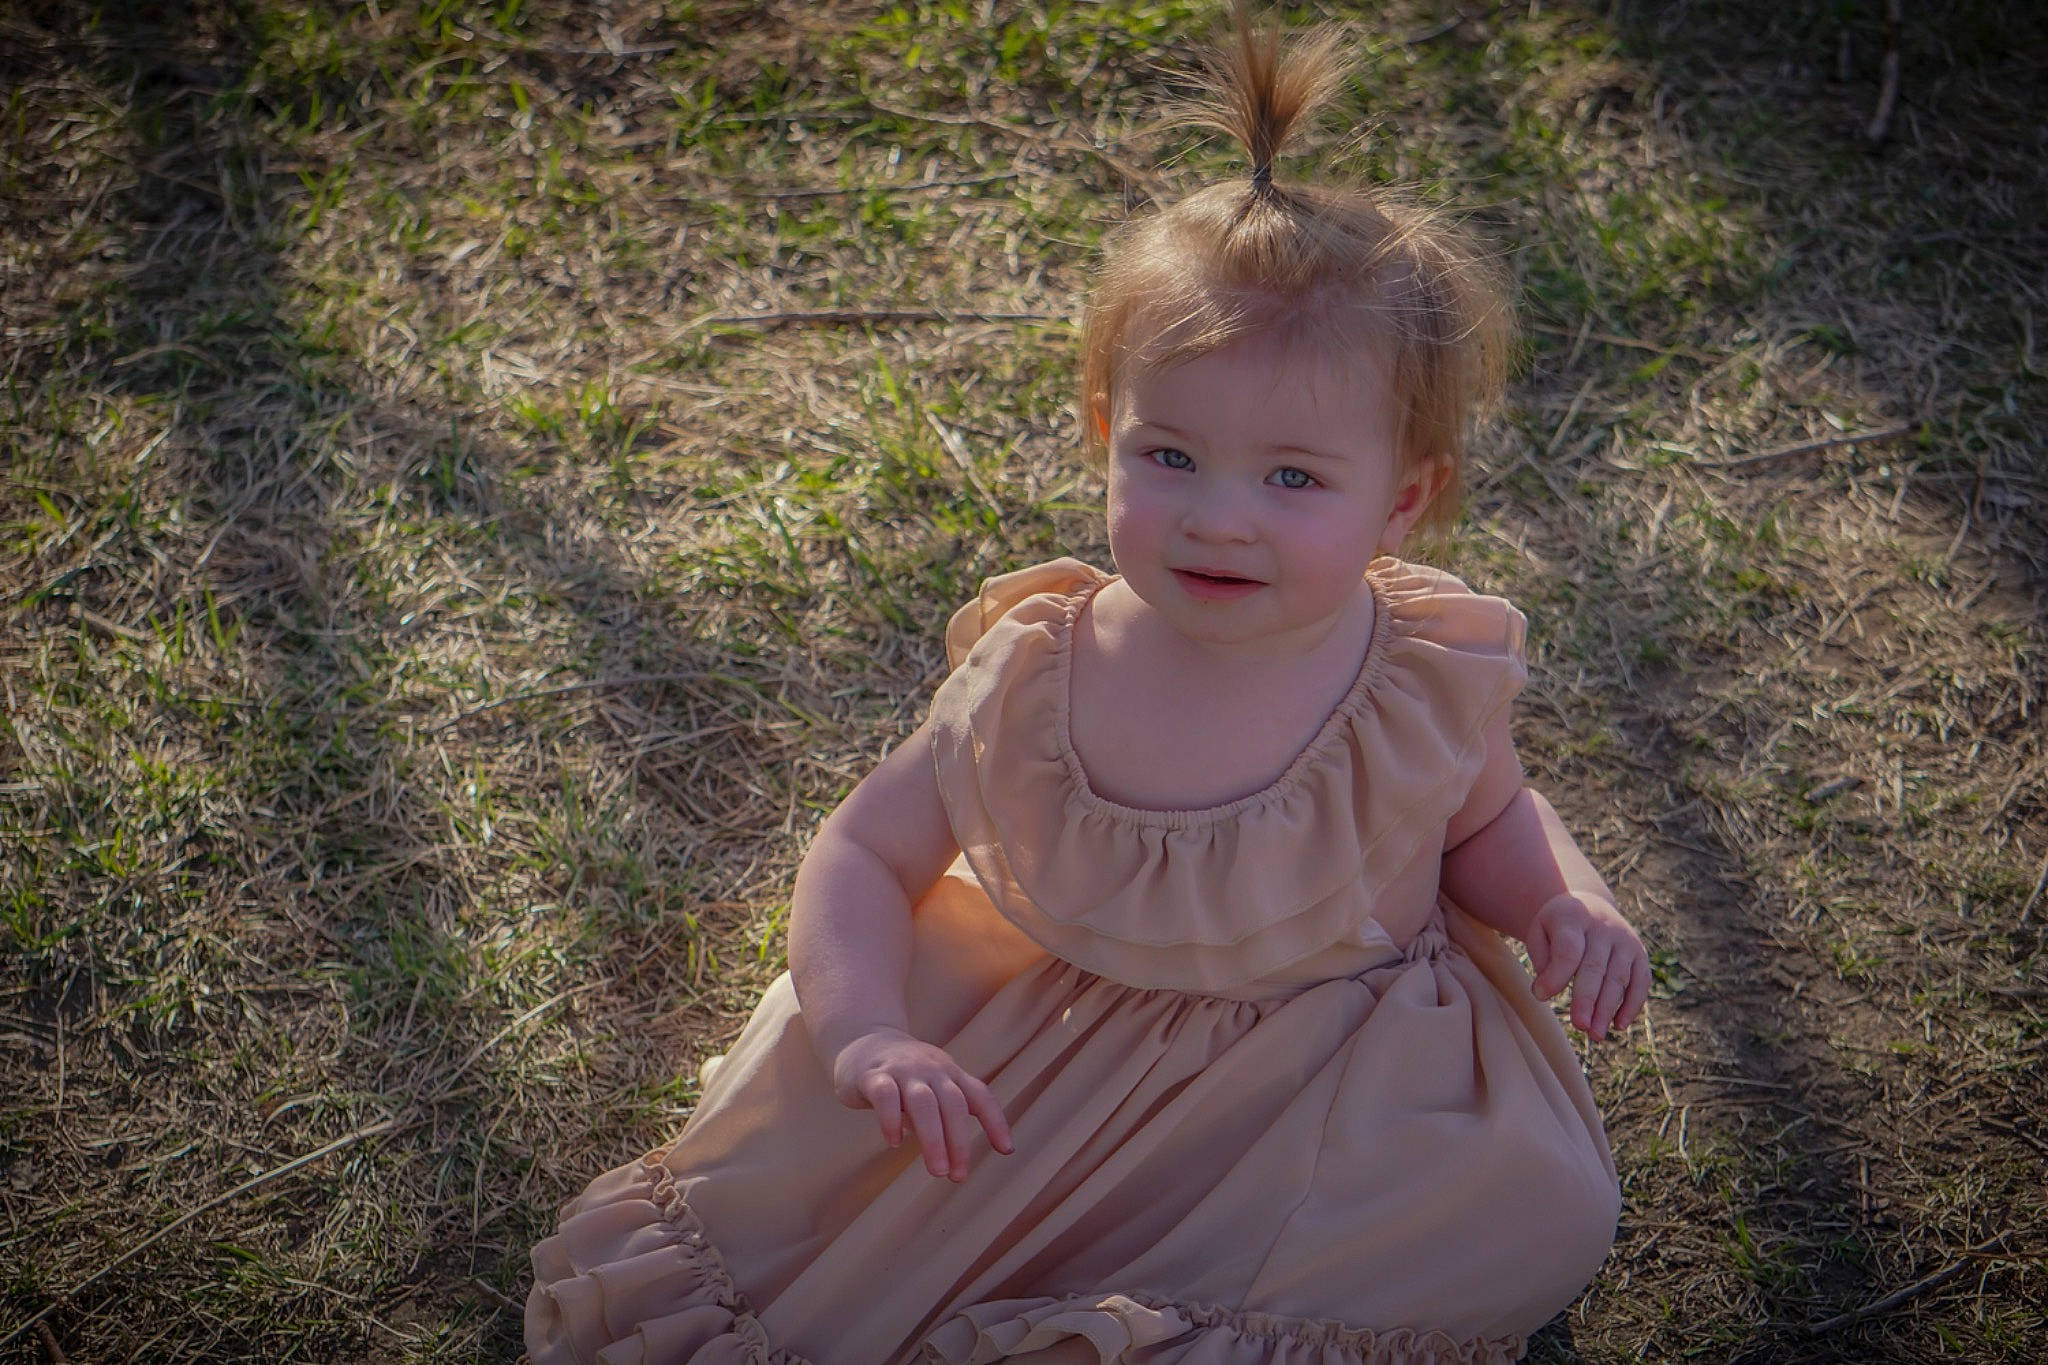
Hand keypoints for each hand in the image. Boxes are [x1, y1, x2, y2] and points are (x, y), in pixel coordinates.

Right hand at [829, 1028, 1012, 1180]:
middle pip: (952, 1104)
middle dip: (958, 1142)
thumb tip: (954, 1158)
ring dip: (933, 1138)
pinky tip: (894, 1143)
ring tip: (937, 1171)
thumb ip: (941, 1117)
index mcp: (949, 1074)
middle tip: (958, 1176)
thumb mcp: (930, 1089)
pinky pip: (886, 1097)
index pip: (980, 1096)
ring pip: (923, 1103)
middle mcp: (931, 1069)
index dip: (996, 1121)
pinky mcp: (873, 1075)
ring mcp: (902, 1070)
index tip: (1007, 1150)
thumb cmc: (903, 1075)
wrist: (862, 1040)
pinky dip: (891, 1121)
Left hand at [1524, 893, 1649, 1041]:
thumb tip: (1544, 991)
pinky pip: (1640, 982)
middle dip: (1587, 999)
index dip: (1556, 975)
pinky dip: (1632, 1005)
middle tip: (1579, 1025)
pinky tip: (1619, 1025)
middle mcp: (1604, 927)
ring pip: (1618, 978)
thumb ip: (1541, 958)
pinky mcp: (1640, 953)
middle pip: (1595, 967)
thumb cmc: (1558, 926)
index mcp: (1574, 917)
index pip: (1568, 950)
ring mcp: (1626, 940)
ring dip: (1608, 1009)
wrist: (1590, 904)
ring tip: (1595, 1035)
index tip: (1541, 995)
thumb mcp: (1540, 930)